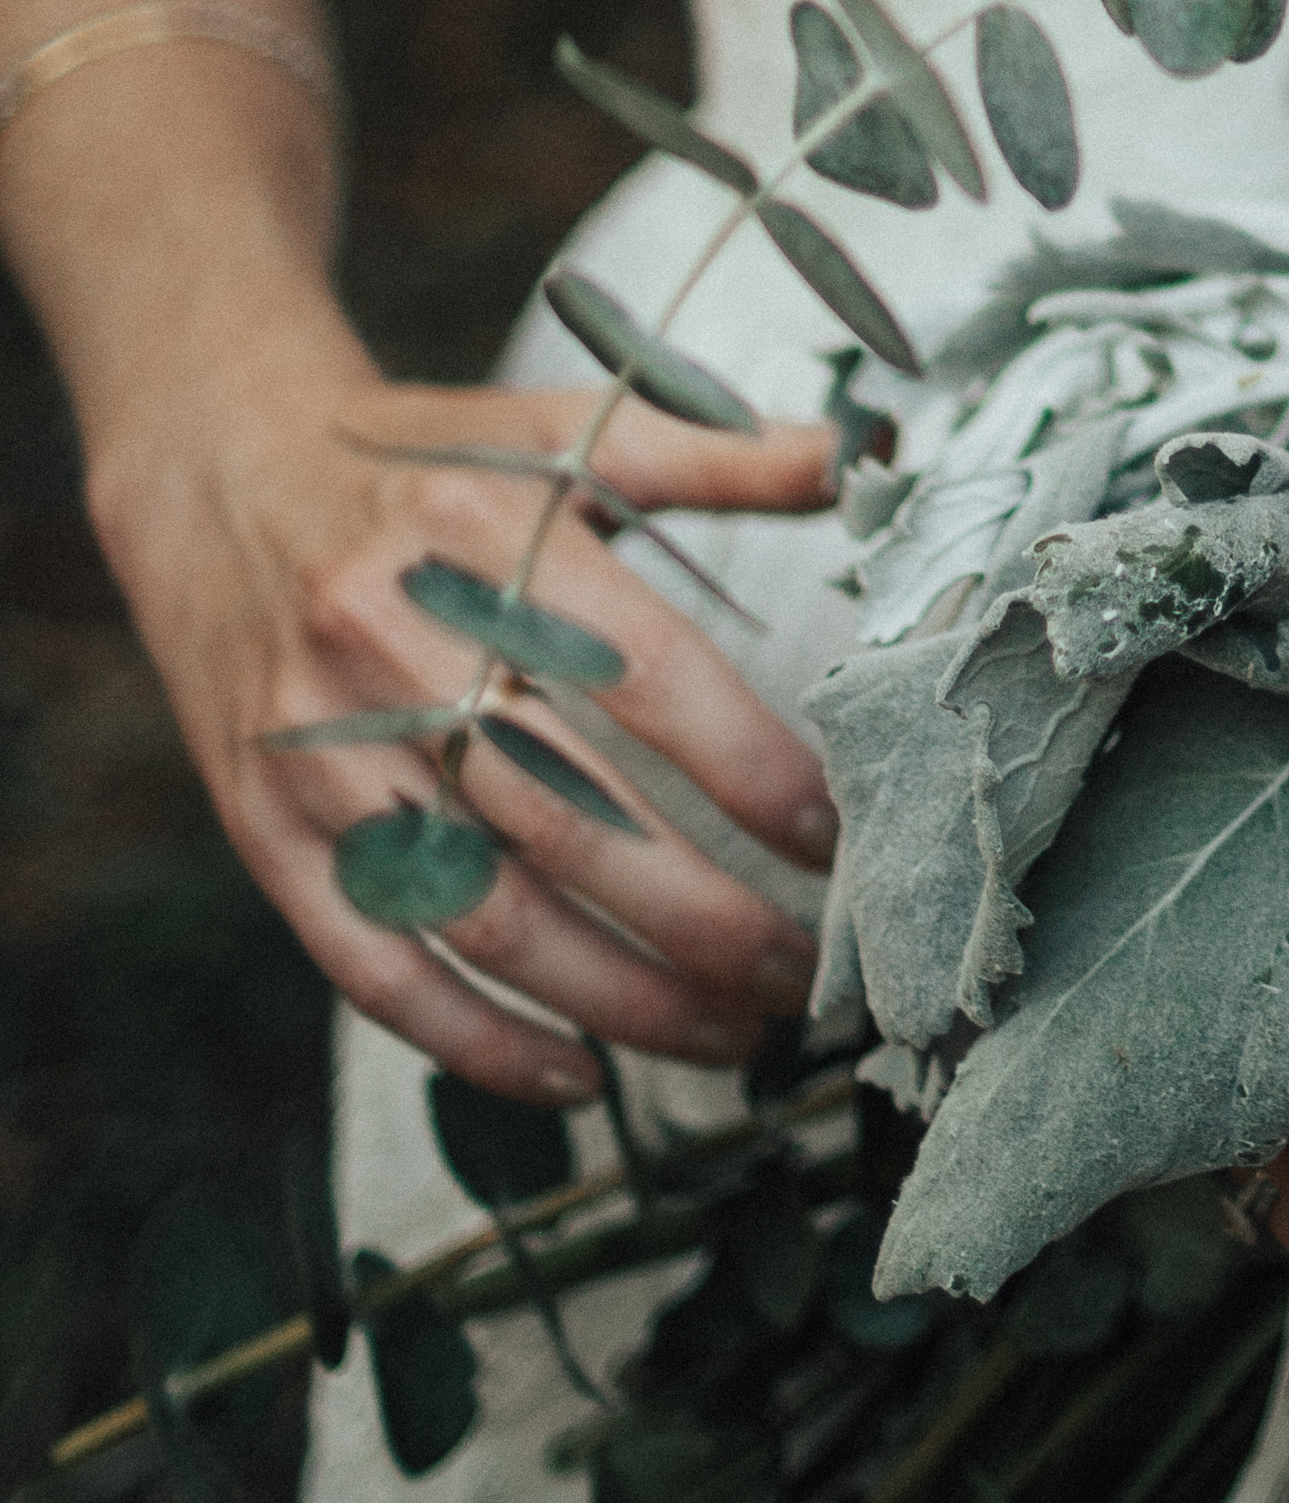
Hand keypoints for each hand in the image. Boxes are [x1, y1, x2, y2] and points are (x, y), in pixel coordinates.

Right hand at [90, 346, 841, 1105]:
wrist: (217, 465)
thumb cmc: (427, 462)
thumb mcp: (562, 428)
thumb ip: (715, 452)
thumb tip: (859, 452)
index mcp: (484, 535)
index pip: (641, 675)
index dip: (746, 765)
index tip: (832, 836)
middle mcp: (391, 642)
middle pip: (571, 818)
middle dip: (704, 919)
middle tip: (803, 973)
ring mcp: (319, 744)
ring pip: (484, 910)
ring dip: (619, 996)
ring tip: (727, 1033)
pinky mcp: (264, 821)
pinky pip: (372, 962)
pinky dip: (475, 1038)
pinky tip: (576, 1074)